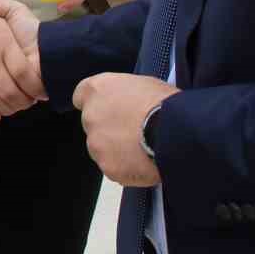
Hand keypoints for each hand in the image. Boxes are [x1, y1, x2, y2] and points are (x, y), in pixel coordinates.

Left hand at [72, 72, 175, 186]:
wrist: (173, 132)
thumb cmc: (163, 102)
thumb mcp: (143, 84)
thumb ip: (124, 95)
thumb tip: (127, 104)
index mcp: (97, 90)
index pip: (81, 97)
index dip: (96, 104)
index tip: (109, 109)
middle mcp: (90, 117)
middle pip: (94, 125)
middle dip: (109, 129)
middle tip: (133, 132)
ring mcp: (96, 144)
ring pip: (102, 149)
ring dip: (117, 150)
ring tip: (143, 149)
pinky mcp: (108, 167)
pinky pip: (115, 169)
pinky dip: (127, 168)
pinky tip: (145, 163)